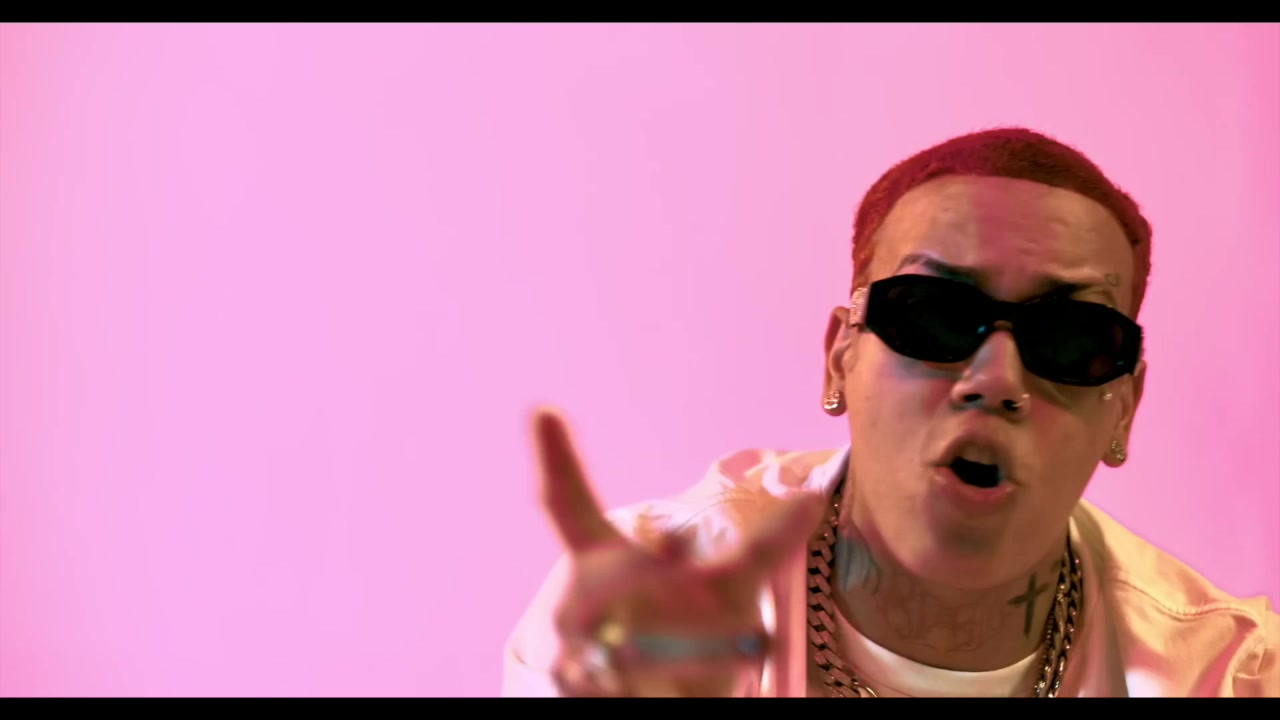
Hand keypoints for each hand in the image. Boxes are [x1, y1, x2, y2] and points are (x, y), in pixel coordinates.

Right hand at [532, 407, 824, 696]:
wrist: (635, 694)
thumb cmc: (677, 623)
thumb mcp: (726, 586)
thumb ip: (765, 546)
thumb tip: (814, 497)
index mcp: (599, 560)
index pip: (566, 505)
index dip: (557, 461)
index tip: (544, 410)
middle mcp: (577, 604)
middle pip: (609, 579)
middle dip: (643, 566)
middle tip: (680, 545)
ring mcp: (576, 656)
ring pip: (635, 652)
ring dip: (700, 652)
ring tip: (755, 649)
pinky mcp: (583, 694)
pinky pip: (630, 693)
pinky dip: (676, 693)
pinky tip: (690, 690)